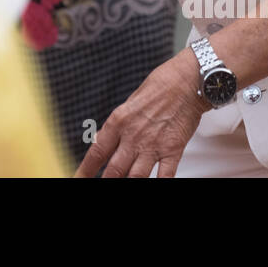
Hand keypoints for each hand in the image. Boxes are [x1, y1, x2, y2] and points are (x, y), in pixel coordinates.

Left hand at [75, 49, 208, 177]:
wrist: (187, 81)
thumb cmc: (159, 87)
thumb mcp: (129, 102)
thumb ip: (117, 125)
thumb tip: (100, 140)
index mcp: (119, 121)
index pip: (97, 151)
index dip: (86, 169)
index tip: (79, 178)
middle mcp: (133, 135)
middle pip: (114, 169)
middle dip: (106, 181)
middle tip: (99, 186)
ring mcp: (154, 144)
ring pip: (136, 177)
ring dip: (128, 184)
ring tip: (123, 187)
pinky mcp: (173, 149)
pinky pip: (164, 176)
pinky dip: (159, 184)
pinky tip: (154, 186)